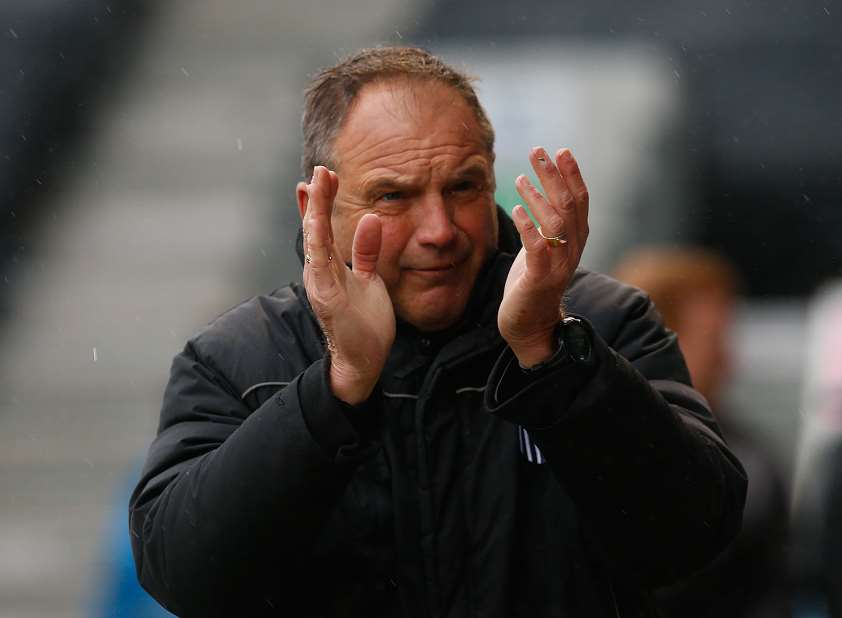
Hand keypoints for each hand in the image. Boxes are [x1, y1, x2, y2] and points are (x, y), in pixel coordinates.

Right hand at [302, 166, 395, 404]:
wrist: (363, 360)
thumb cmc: (364, 321)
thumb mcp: (369, 278)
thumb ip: (367, 251)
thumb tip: (371, 218)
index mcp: (328, 266)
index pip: (322, 227)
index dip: (319, 201)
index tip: (323, 174)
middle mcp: (319, 272)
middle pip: (314, 228)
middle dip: (316, 198)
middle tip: (320, 170)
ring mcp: (320, 284)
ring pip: (314, 241)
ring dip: (313, 213)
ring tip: (315, 186)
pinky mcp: (328, 298)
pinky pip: (321, 266)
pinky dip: (318, 243)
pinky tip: (317, 223)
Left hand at [498, 148, 588, 366]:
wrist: (529, 325)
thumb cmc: (533, 283)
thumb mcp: (543, 247)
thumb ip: (547, 222)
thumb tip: (543, 190)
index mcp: (575, 240)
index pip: (580, 200)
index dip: (572, 175)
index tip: (560, 151)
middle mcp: (572, 250)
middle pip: (570, 205)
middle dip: (555, 176)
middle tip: (538, 152)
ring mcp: (558, 265)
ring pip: (556, 223)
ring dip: (539, 198)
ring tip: (521, 179)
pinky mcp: (540, 279)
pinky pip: (538, 248)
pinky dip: (529, 227)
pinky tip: (517, 209)